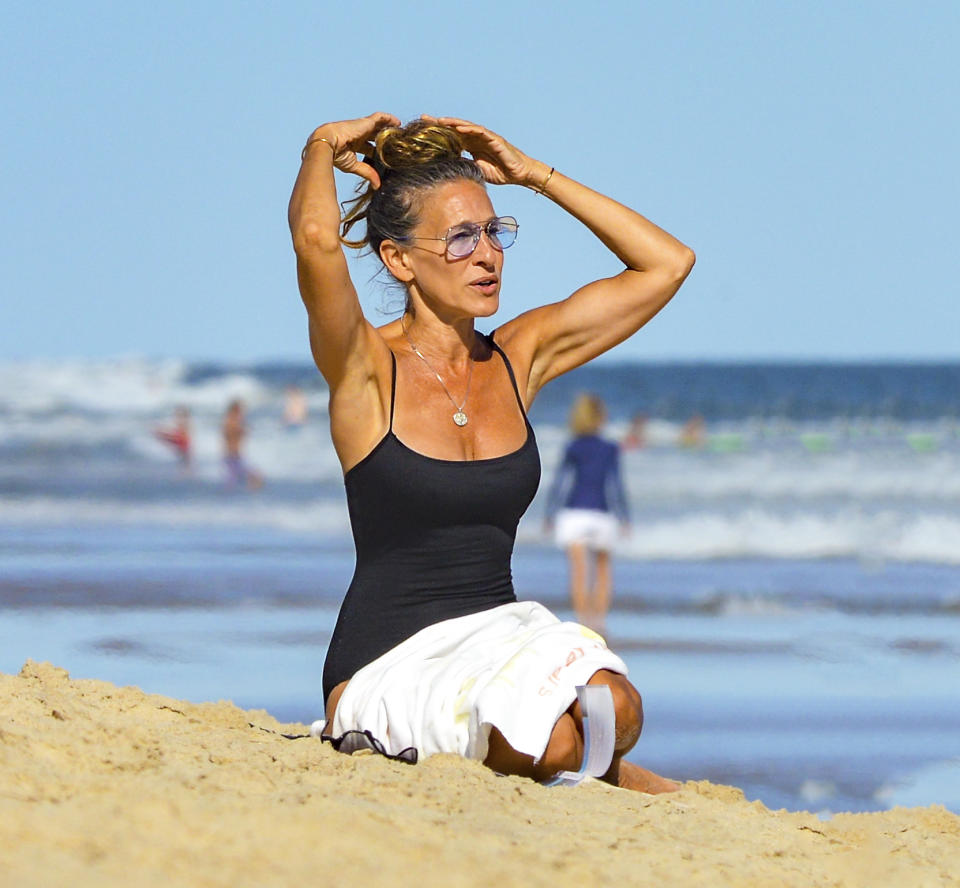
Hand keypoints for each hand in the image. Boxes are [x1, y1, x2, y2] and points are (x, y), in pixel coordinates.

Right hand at [305, 111, 400, 188]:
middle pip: (376, 136)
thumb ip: (367, 173)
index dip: (380, 152)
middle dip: (386, 140)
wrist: (327, 144)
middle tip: (399, 144)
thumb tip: (377, 186)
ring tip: (401, 132)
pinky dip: (389, 119)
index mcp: (354, 145)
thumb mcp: (354, 166)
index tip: (390, 157)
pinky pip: (380, 117)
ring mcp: (362, 127)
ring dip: (389, 129)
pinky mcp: (366, 122)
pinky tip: (398, 123)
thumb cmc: (335, 155)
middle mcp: (359, 135)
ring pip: (379, 126)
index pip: (370, 148)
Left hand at [424, 116, 546, 187]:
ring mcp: (486, 136)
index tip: (423, 130)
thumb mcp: (476, 169)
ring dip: (453, 123)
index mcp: (471, 145)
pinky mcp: (495, 139)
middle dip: (440, 123)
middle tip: (424, 118)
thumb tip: (447, 166)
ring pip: (466, 127)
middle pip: (455, 128)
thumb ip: (464, 165)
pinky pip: (481, 132)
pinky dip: (470, 129)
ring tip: (439, 121)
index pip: (452, 137)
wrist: (518, 173)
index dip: (438, 133)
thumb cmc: (499, 172)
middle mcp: (477, 138)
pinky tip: (459, 129)